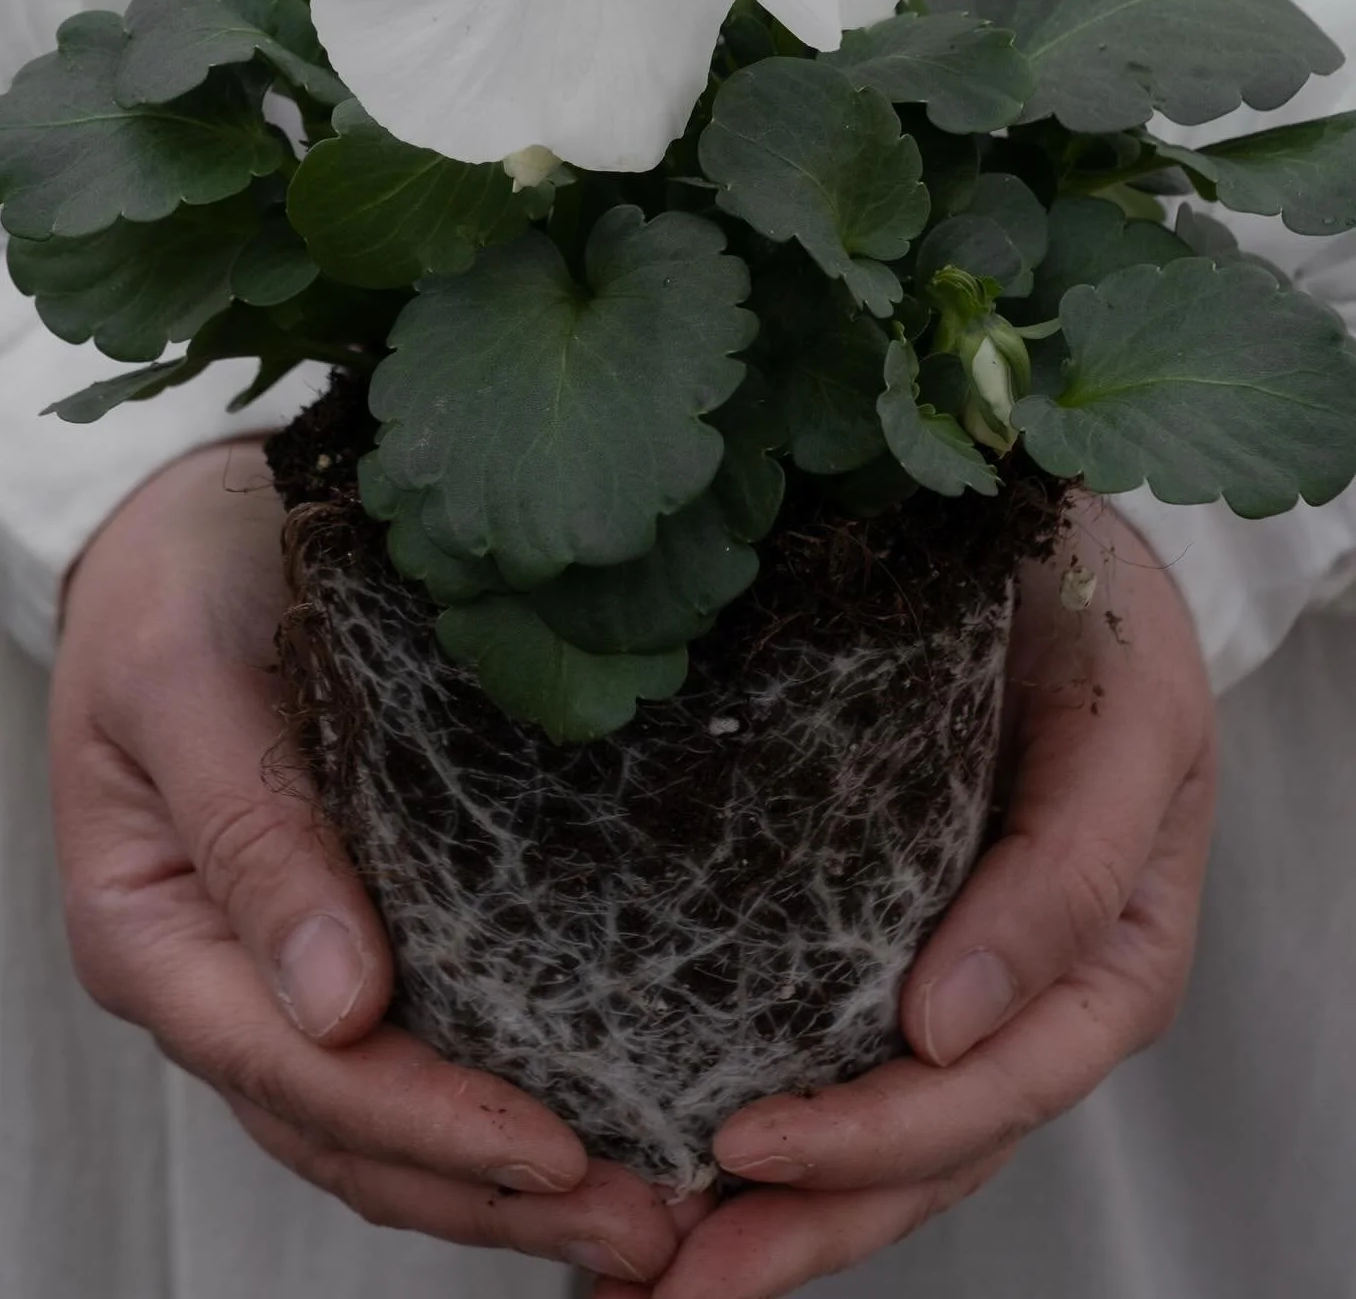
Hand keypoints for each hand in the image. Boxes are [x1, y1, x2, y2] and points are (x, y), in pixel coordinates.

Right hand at [52, 440, 707, 1284]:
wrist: (186, 523)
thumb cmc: (172, 585)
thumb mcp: (186, 682)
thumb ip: (252, 835)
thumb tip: (341, 1008)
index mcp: (154, 934)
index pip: (297, 1072)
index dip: (428, 1126)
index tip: (558, 1154)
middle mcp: (219, 976)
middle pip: (349, 1132)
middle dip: (494, 1194)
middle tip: (651, 1234)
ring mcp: (279, 963)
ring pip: (383, 1117)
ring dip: (505, 1181)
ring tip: (647, 1215)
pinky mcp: (344, 926)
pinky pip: (413, 1045)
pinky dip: (492, 1101)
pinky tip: (593, 1117)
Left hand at [591, 496, 1218, 1298]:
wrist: (1058, 546)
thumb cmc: (1107, 622)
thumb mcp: (1128, 724)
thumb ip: (1066, 872)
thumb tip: (947, 1029)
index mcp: (1108, 959)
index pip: (992, 1092)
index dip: (873, 1138)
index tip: (743, 1145)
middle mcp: (1028, 991)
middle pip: (922, 1150)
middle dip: (800, 1224)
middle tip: (661, 1283)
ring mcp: (957, 974)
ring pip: (875, 1132)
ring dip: (769, 1212)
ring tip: (643, 1271)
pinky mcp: (887, 933)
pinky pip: (831, 1048)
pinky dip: (765, 1119)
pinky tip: (664, 1155)